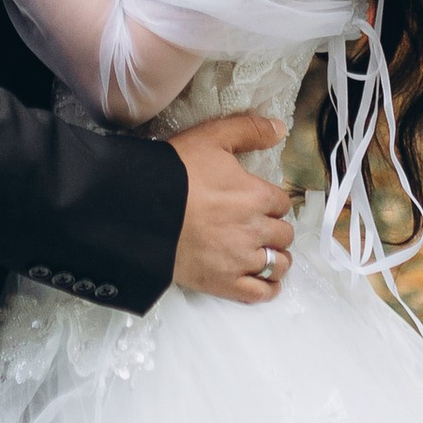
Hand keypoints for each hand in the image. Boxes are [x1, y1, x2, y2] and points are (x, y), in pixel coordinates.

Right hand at [168, 115, 292, 303]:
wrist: (139, 211)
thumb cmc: (174, 173)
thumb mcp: (211, 138)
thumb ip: (249, 130)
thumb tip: (280, 129)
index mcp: (257, 196)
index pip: (282, 203)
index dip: (271, 202)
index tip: (259, 203)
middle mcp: (255, 230)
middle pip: (283, 234)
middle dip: (274, 229)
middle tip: (258, 227)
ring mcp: (240, 260)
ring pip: (278, 264)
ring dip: (276, 258)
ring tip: (264, 253)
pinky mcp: (224, 283)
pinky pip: (260, 293)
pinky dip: (268, 288)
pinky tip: (265, 281)